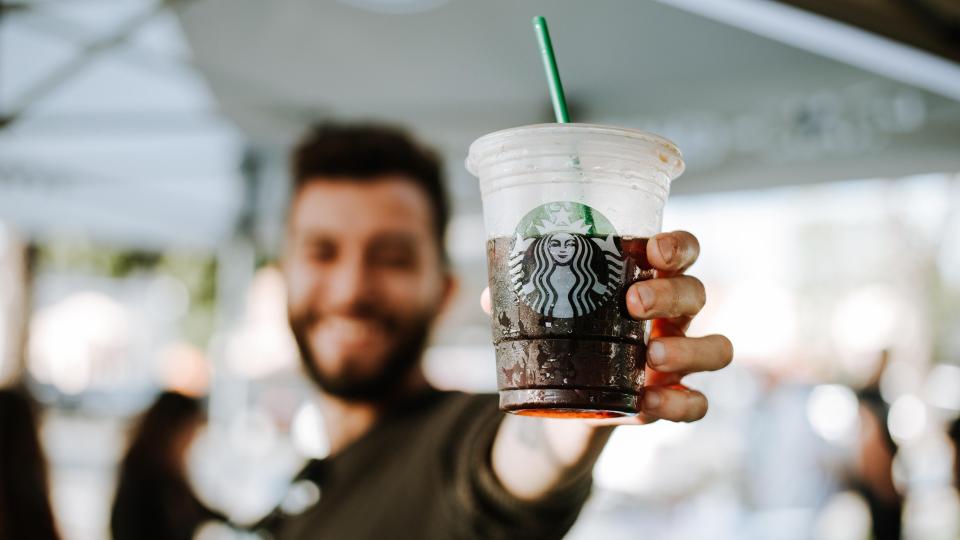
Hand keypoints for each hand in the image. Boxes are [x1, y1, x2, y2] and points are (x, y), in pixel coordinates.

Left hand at [480, 230, 732, 425]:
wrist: (570, 400)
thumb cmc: (569, 336)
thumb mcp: (548, 314)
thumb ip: (524, 300)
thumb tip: (492, 296)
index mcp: (648, 281)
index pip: (682, 251)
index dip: (678, 246)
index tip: (654, 250)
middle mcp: (673, 317)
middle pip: (697, 292)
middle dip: (670, 294)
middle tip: (634, 302)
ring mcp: (680, 359)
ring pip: (717, 348)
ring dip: (689, 348)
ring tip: (652, 356)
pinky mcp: (672, 400)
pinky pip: (698, 404)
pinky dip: (678, 404)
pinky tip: (647, 402)